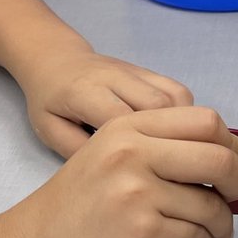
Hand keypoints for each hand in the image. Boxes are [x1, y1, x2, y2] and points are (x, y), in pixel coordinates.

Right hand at [0, 107, 237, 237]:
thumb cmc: (78, 205)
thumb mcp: (113, 155)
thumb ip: (167, 148)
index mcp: (128, 127)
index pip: (204, 120)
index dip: (232, 144)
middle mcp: (132, 152)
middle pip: (216, 156)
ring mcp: (135, 192)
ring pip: (210, 203)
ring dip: (221, 222)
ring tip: (214, 230)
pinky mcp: (140, 232)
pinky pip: (196, 234)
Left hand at [13, 45, 193, 157]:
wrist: (57, 60)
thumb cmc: (51, 101)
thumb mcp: (51, 131)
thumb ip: (78, 151)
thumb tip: (117, 172)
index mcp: (85, 92)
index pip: (123, 120)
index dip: (140, 150)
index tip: (148, 177)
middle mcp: (116, 76)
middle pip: (158, 106)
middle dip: (170, 139)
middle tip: (171, 169)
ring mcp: (137, 71)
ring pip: (176, 98)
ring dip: (183, 128)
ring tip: (176, 154)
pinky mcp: (152, 71)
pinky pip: (180, 91)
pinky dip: (186, 114)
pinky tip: (177, 134)